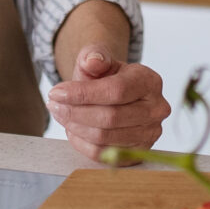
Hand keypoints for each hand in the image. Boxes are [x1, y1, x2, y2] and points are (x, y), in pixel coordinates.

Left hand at [46, 48, 169, 161]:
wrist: (117, 95)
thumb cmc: (107, 76)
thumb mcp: (99, 58)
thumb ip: (94, 54)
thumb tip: (93, 60)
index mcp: (150, 82)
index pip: (116, 91)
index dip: (83, 94)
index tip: (56, 92)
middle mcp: (156, 110)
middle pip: (110, 117)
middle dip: (75, 112)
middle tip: (53, 105)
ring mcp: (150, 134)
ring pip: (104, 138)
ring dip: (75, 127)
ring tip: (60, 114)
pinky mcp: (137, 153)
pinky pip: (102, 154)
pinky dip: (81, 143)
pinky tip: (72, 128)